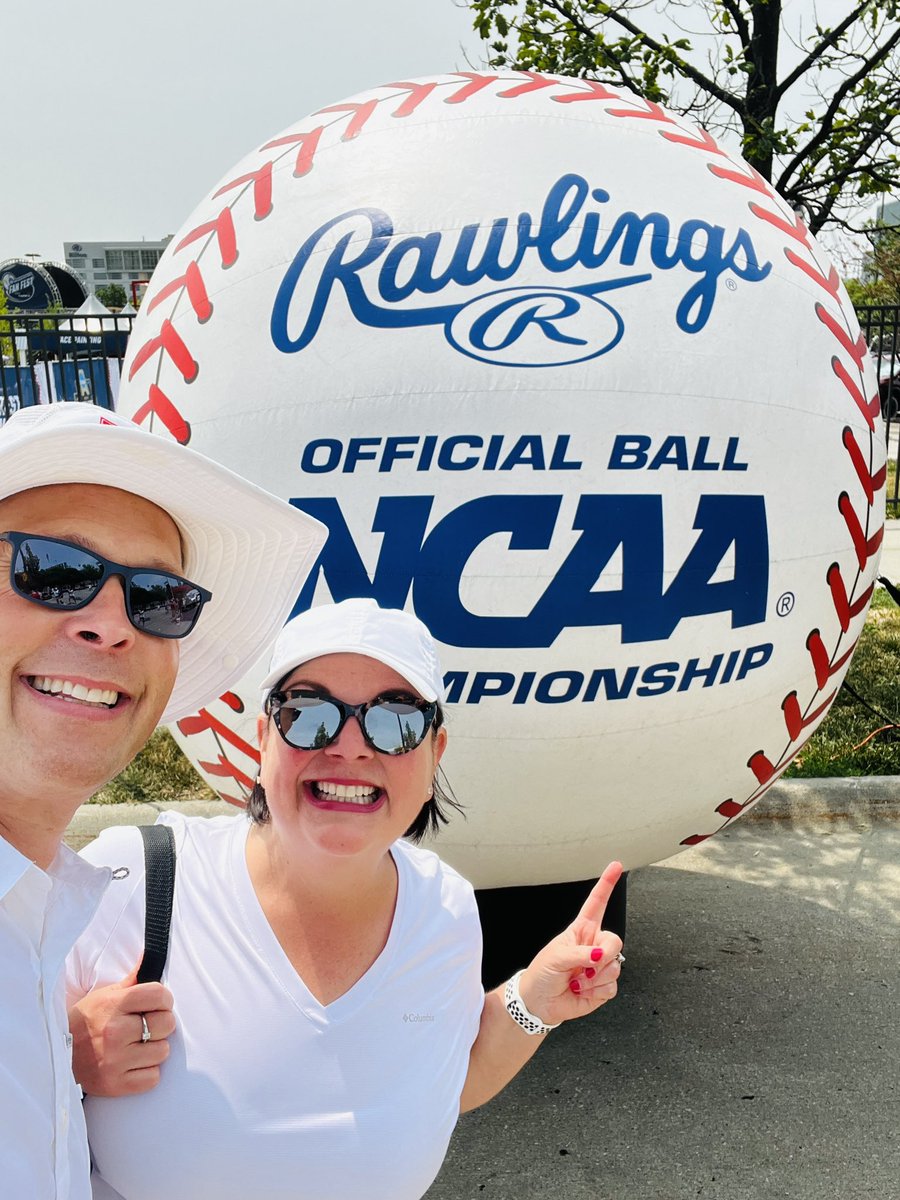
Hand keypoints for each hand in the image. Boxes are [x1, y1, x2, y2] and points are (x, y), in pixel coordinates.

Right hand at [68, 963, 175, 1096]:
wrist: (56, 1056)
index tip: (156, 1005)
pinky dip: (147, 1072)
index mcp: (113, 1005)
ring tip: (138, 1046)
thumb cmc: (85, 1021)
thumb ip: (132, 979)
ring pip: (163, 1051)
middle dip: (161, 1023)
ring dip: (155, 1049)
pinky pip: (153, 1078)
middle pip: (167, 1023)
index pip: (160, 995)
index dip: (163, 999)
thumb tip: (150, 954)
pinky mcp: (115, 1085)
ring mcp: (115, 1061)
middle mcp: (115, 1032)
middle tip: (147, 1026)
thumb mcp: (104, 995)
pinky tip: (133, 1064)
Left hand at [516, 861, 624, 1028]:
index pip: (597, 903)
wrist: (538, 1003)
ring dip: (595, 977)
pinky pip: (612, 987)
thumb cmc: (542, 974)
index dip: (607, 884)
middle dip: (605, 953)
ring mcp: (599, 967)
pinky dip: (596, 991)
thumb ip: (580, 954)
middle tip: (589, 964)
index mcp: (581, 930)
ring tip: (577, 980)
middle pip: (615, 940)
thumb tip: (600, 955)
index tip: (616, 866)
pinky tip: (582, 991)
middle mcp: (593, 946)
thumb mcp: (556, 957)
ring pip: (616, 966)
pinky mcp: (602, 987)